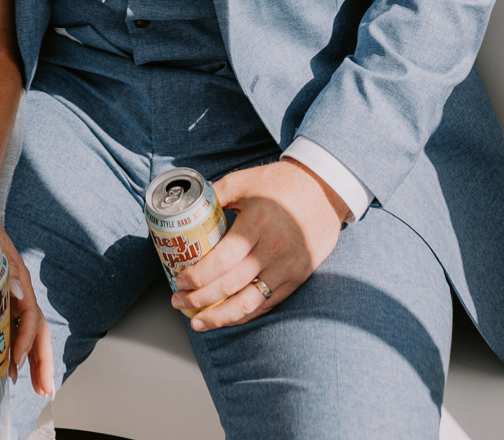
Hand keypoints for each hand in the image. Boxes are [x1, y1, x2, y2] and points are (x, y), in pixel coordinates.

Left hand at [0, 202, 53, 400]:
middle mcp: (21, 293)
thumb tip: (20, 293)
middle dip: (43, 362)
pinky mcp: (4, 299)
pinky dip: (18, 348)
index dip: (27, 343)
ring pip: (30, 334)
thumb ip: (4, 267)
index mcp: (21, 284)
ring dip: (34, 360)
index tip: (18, 363)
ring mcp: (15, 297)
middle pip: (38, 332)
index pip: (32, 320)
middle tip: (44, 390)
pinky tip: (12, 363)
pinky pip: (16, 328)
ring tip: (34, 386)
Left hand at [170, 158, 346, 332]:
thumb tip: (188, 212)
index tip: (179, 280)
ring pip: (248, 303)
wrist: (324, 191)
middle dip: (199, 299)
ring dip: (219, 317)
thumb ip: (216, 195)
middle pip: (231, 285)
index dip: (197, 275)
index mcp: (257, 224)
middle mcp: (273, 250)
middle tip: (179, 301)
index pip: (222, 260)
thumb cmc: (280, 184)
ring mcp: (287, 268)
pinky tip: (226, 317)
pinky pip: (266, 304)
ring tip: (198, 322)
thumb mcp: (244, 181)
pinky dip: (243, 314)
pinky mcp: (296, 279)